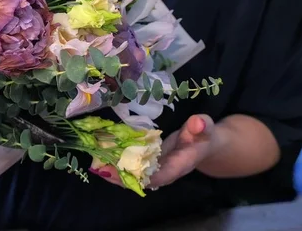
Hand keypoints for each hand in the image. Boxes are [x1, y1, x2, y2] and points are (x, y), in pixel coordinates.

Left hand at [92, 114, 216, 189]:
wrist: (204, 144)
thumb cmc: (205, 136)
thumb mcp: (206, 129)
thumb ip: (201, 127)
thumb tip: (198, 122)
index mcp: (179, 166)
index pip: (159, 176)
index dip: (140, 176)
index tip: (121, 171)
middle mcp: (164, 171)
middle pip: (141, 178)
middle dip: (120, 175)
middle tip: (99, 166)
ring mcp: (156, 168)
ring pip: (134, 173)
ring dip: (115, 168)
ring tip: (95, 161)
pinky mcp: (149, 162)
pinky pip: (133, 165)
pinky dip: (119, 160)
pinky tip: (103, 153)